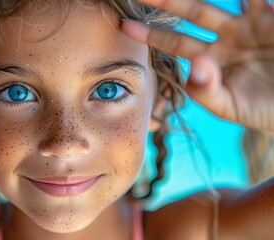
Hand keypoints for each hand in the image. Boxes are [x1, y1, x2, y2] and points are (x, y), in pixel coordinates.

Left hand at [122, 0, 273, 130]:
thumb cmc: (265, 111)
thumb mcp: (231, 107)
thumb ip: (207, 91)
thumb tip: (195, 63)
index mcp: (211, 58)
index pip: (176, 42)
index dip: (151, 34)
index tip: (124, 25)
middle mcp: (228, 36)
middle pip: (194, 11)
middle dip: (169, 0)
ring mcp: (253, 24)